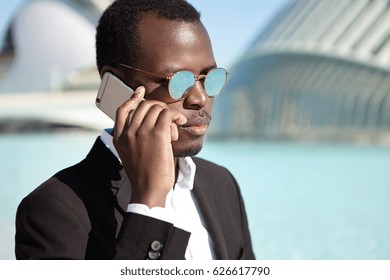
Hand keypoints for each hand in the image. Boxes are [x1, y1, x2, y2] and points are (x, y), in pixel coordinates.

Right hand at [113, 86, 186, 207]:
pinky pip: (168, 114)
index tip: (140, 91)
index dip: (132, 98)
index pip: (122, 110)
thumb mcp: (132, 154)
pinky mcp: (157, 134)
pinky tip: (181, 122)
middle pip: (144, 106)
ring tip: (173, 131)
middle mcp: (128, 132)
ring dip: (169, 115)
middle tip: (168, 121)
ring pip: (157, 108)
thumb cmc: (145, 174)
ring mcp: (141, 132)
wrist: (149, 189)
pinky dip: (176, 115)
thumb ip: (135, 137)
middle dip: (158, 108)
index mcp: (118, 137)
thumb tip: (154, 119)